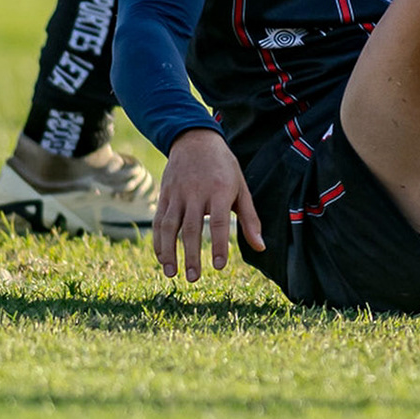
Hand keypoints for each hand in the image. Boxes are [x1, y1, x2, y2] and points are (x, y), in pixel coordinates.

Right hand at [155, 127, 263, 281]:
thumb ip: (250, 219)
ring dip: (169, 252)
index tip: (218, 266)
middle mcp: (195, 192)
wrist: (195, 139)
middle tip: (194, 278)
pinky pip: (158, 221)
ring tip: (172, 274)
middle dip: (191, 255)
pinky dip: (158, 242)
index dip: (218, 244)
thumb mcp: (241, 187)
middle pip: (191, 228)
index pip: (219, 222)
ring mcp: (177, 194)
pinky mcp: (164, 195)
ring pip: (169, 226)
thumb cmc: (224, 167)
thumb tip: (261, 247)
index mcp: (218, 190)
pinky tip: (162, 259)